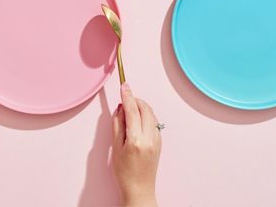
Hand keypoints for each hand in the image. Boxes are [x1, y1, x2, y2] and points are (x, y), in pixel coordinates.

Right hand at [112, 83, 161, 206]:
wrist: (139, 189)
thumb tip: (120, 109)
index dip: (127, 96)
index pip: (132, 111)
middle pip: (145, 109)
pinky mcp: (160, 142)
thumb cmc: (124, 172)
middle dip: (136, 100)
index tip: (124, 86)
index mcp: (136, 140)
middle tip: (125, 97)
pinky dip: (145, 115)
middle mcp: (150, 138)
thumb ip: (118, 125)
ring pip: (151, 114)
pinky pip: (153, 122)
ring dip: (141, 107)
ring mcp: (157, 140)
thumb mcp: (115, 148)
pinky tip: (136, 119)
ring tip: (129, 109)